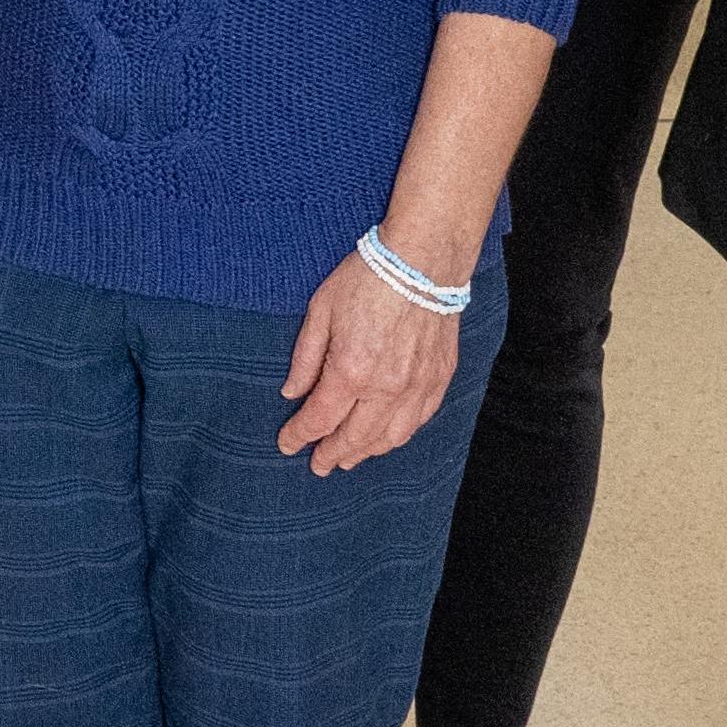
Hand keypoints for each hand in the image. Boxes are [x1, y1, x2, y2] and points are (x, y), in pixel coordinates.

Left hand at [277, 240, 464, 475]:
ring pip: (389, 437)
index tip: (288, 444)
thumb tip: (293, 392)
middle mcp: (385, 387)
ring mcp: (416, 386)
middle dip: (332, 455)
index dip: (300, 436)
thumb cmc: (367, 279)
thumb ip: (306, 358)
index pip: (320, 419)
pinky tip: (386, 439)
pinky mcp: (438, 378)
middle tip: (318, 465)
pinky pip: (418, 421)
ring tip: (348, 458)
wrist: (423, 260)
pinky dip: (398, 437)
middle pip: (354, 438)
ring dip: (366, 452)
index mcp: (350, 370)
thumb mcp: (321, 311)